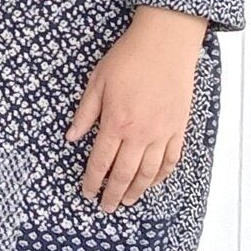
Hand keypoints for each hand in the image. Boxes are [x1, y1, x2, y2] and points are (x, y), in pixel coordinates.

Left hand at [67, 5, 204, 211]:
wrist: (165, 43)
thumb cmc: (128, 58)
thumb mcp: (97, 82)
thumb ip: (85, 113)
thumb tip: (71, 137)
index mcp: (116, 123)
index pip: (101, 162)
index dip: (93, 181)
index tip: (87, 193)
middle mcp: (140, 134)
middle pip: (124, 174)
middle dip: (113, 194)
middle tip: (106, 207)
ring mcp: (163, 133)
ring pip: (149, 173)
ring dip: (137, 190)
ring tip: (128, 200)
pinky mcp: (179, 127)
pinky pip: (172, 159)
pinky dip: (163, 175)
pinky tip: (154, 182)